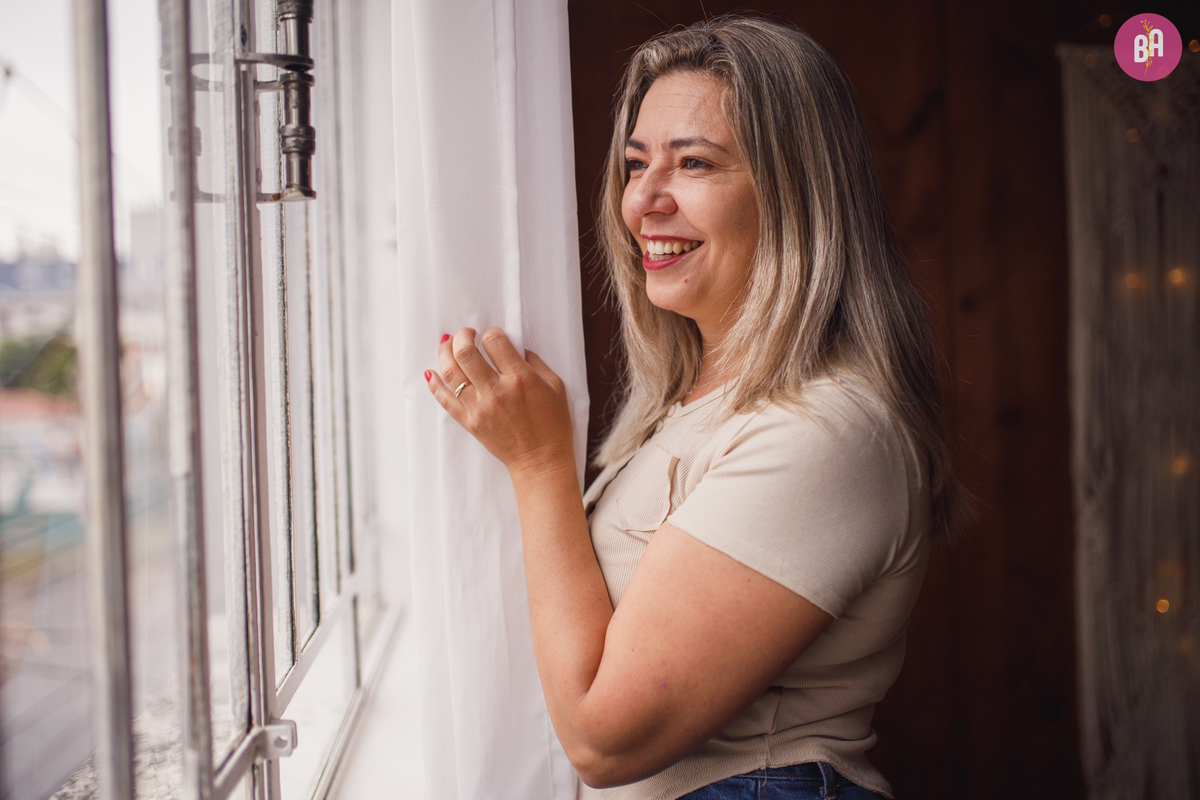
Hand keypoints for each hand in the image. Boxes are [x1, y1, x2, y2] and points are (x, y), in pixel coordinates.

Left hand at [425, 327, 574, 476]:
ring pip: (451, 373)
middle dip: (462, 336)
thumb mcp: (555, 387)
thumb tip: (516, 348)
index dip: (492, 333)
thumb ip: (535, 363)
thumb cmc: (553, 424)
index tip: (494, 337)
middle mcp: (496, 391)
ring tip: (447, 345)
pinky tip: (431, 373)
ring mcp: (480, 407)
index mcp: (520, 378)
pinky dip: (435, 385)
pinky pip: (445, 400)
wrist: (540, 460)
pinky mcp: (470, 422)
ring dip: (445, 354)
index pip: (495, 342)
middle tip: (465, 333)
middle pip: (466, 353)